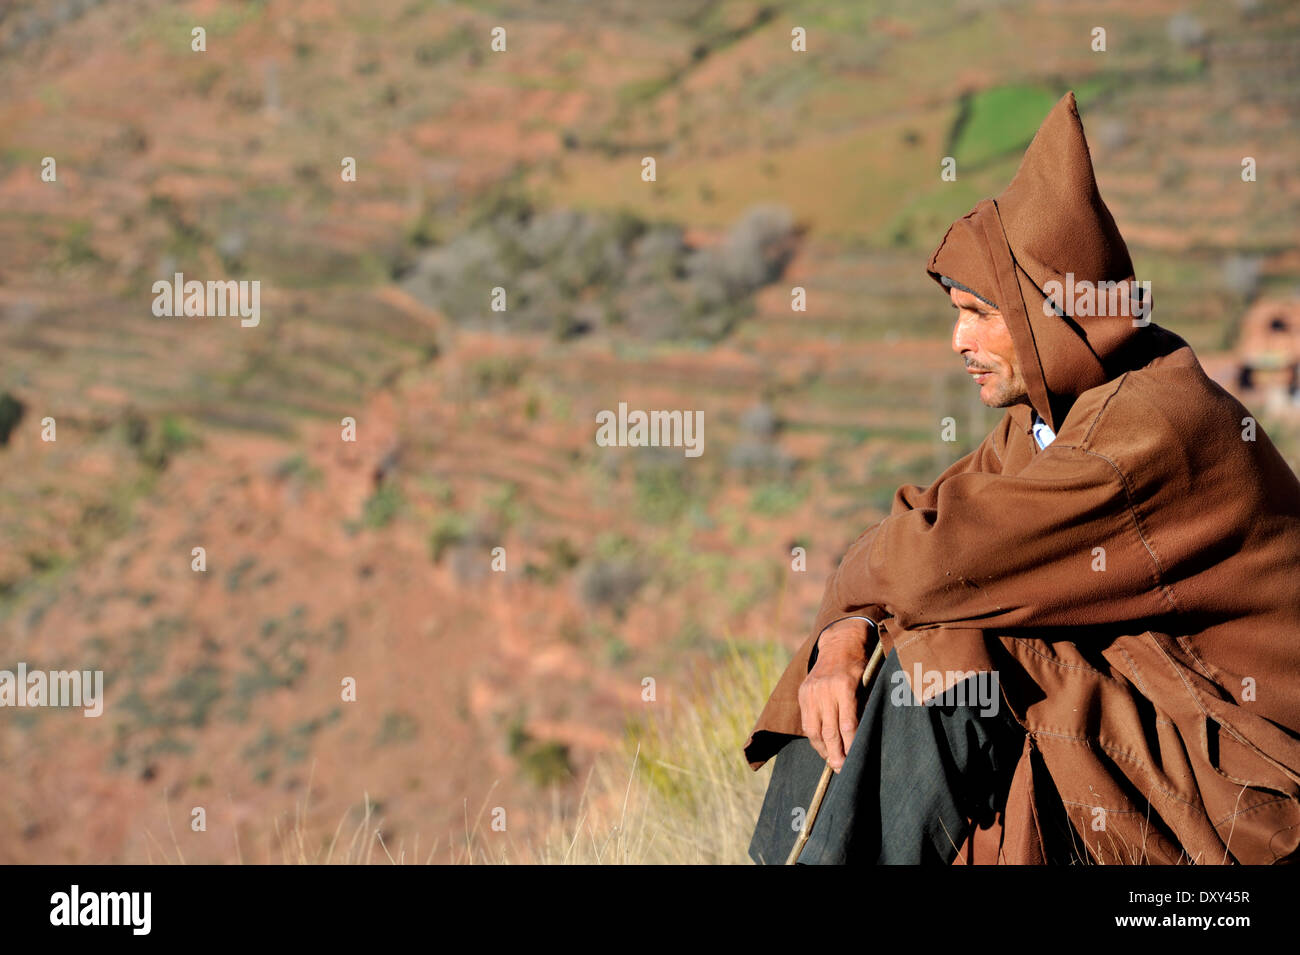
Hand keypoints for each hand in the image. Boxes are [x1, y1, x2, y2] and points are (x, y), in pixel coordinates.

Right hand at [798, 618, 871, 771]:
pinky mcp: (803, 693)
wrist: (840, 642)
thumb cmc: (861, 665)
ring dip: (823, 749)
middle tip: (843, 770)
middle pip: (830, 732)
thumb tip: (864, 738)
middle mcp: (825, 689)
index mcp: (845, 686)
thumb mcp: (869, 682)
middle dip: (836, 754)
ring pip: (814, 730)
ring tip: (832, 762)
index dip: (851, 745)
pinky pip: (807, 722)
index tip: (856, 760)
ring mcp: (811, 691)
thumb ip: (865, 707)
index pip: (848, 725)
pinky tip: (823, 746)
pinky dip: (814, 737)